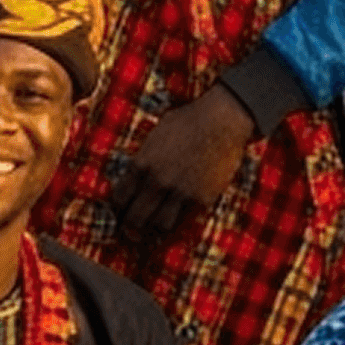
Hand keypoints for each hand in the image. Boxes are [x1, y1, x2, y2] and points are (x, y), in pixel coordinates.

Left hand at [110, 85, 256, 238]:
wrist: (225, 118)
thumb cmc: (190, 120)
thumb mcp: (157, 135)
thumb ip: (144, 158)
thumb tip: (133, 175)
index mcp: (141, 164)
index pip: (118, 200)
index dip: (119, 208)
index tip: (124, 210)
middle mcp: (157, 181)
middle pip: (134, 219)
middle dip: (132, 225)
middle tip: (135, 226)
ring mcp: (180, 191)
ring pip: (160, 225)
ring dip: (158, 223)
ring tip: (161, 219)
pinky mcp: (202, 197)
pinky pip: (187, 216)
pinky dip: (184, 214)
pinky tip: (184, 207)